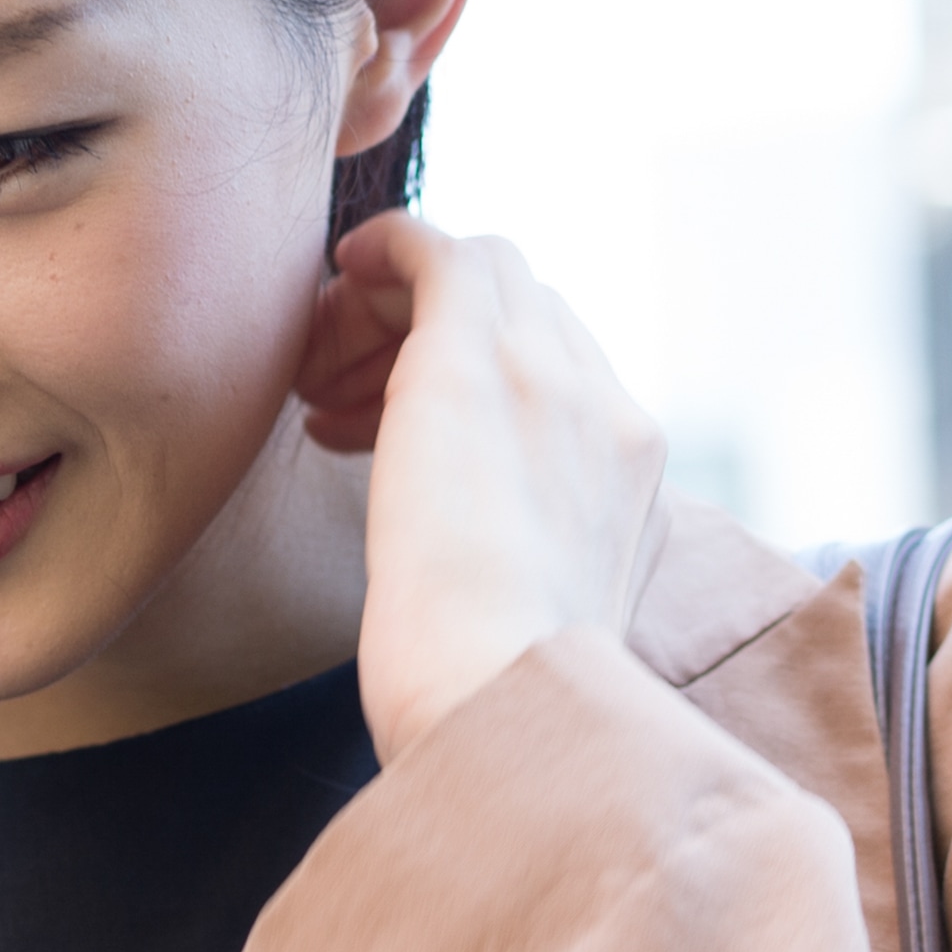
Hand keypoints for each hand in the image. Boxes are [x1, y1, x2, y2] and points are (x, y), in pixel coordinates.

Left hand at [296, 211, 667, 760]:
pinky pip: (437, 249)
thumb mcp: (535, 626)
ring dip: (393, 313)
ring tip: (320, 384)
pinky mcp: (474, 357)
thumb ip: (525, 568)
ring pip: (481, 279)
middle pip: (526, 317)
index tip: (390, 433)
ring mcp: (552, 378)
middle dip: (431, 340)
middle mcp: (611, 416)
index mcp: (631, 483)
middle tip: (343, 399)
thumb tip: (468, 569)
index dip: (478, 383)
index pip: (564, 379)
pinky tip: (340, 272)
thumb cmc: (493, 702)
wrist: (501, 700)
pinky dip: (386, 249)